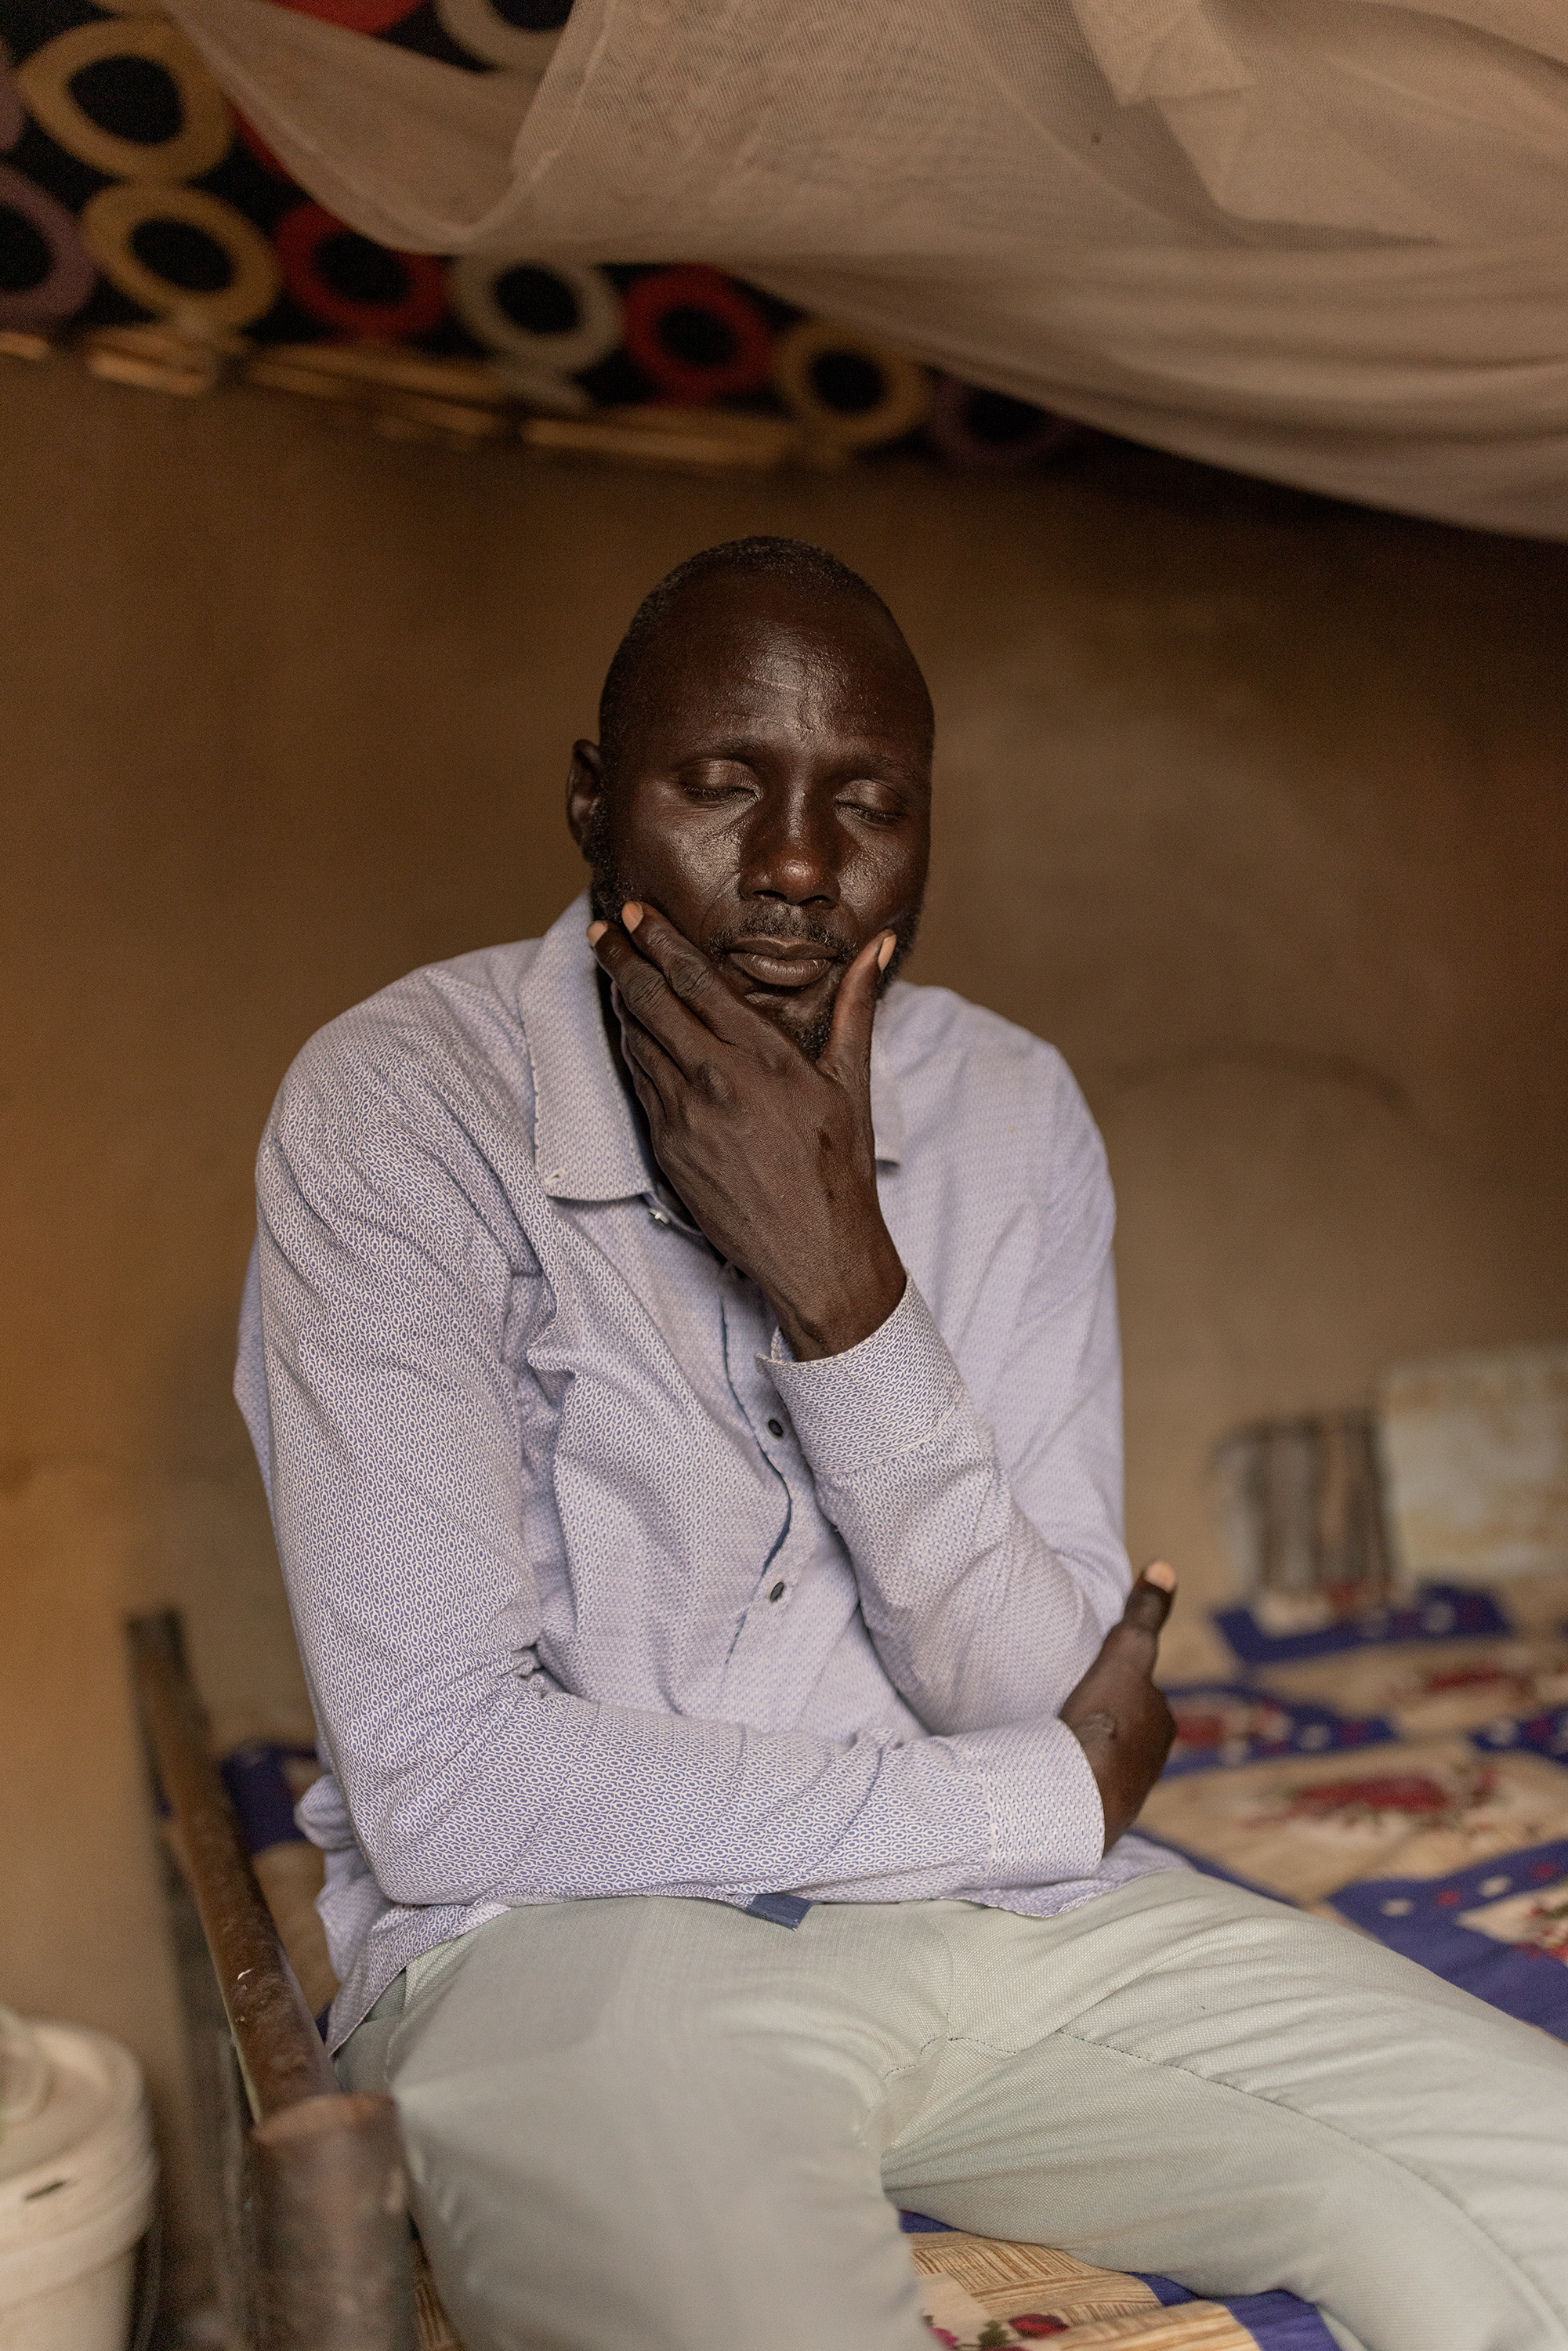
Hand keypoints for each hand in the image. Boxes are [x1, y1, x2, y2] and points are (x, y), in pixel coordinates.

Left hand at [588, 902, 906, 1359]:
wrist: (816, 1252)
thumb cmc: (839, 1167)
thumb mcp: (851, 1082)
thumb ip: (855, 1005)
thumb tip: (877, 944)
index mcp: (764, 1055)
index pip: (695, 979)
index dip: (658, 940)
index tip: (635, 913)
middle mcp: (717, 1079)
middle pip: (650, 1001)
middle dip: (621, 959)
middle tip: (602, 931)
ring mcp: (686, 1116)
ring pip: (637, 1041)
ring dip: (620, 1002)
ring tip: (610, 971)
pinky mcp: (668, 1149)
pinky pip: (641, 1085)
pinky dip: (631, 1049)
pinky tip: (629, 1032)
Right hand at [1060, 1563, 1177, 1851]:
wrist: (1080, 1793)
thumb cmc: (1106, 1721)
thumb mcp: (1125, 1654)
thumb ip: (1145, 1614)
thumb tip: (1164, 1567)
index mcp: (1162, 1723)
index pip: (1142, 1693)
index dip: (1116, 1681)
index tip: (1089, 1679)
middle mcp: (1152, 1760)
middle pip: (1126, 1727)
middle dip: (1104, 1717)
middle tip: (1067, 1707)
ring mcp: (1127, 1791)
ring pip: (1106, 1758)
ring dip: (1087, 1749)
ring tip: (1055, 1738)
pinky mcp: (1100, 1817)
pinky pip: (1087, 1786)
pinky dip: (1074, 1775)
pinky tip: (1053, 1772)